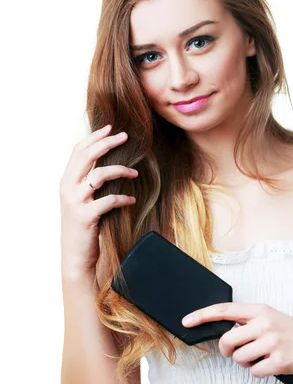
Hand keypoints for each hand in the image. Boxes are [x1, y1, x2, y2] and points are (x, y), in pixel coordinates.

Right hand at [59, 124, 138, 276]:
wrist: (75, 256)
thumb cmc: (83, 227)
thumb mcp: (81, 202)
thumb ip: (88, 184)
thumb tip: (107, 165)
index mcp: (66, 182)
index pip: (77, 151)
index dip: (93, 137)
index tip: (110, 127)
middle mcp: (67, 188)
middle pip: (86, 156)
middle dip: (107, 143)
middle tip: (125, 136)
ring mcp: (75, 202)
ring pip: (98, 174)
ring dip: (120, 170)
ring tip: (135, 172)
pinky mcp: (86, 217)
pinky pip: (109, 200)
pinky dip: (123, 198)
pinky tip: (132, 199)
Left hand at [182, 303, 292, 377]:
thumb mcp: (272, 318)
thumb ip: (250, 322)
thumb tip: (227, 332)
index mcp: (260, 310)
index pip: (224, 310)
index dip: (202, 315)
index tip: (187, 321)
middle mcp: (264, 324)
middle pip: (227, 341)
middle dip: (227, 351)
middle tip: (237, 353)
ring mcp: (272, 342)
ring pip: (239, 358)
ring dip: (247, 363)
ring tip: (262, 358)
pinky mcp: (279, 361)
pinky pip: (254, 372)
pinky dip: (260, 372)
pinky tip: (272, 366)